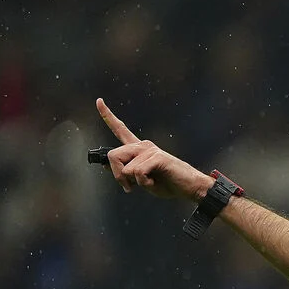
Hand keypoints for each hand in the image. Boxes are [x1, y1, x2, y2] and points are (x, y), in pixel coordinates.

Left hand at [95, 98, 213, 200]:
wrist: (189, 187)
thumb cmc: (167, 183)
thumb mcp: (140, 179)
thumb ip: (124, 171)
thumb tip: (104, 165)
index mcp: (139, 149)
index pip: (120, 129)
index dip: (107, 116)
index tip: (99, 101)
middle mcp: (143, 145)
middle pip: (113, 155)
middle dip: (117, 175)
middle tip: (128, 186)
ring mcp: (150, 150)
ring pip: (124, 168)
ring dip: (131, 181)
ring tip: (147, 183)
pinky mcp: (157, 157)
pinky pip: (137, 173)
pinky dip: (143, 183)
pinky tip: (154, 182)